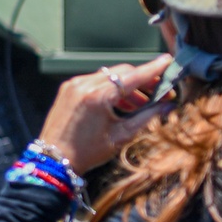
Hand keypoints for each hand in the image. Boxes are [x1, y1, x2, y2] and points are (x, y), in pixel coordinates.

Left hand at [36, 54, 173, 173]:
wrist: (53, 160)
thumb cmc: (86, 152)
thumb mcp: (121, 136)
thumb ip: (147, 117)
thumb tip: (167, 105)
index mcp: (98, 96)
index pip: (133, 76)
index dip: (153, 69)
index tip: (167, 61)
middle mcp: (84, 84)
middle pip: (122, 73)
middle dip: (143, 81)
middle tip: (159, 93)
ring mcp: (74, 84)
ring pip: (109, 76)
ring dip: (127, 87)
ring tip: (142, 104)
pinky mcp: (68, 88)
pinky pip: (96, 81)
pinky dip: (110, 89)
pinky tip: (121, 103)